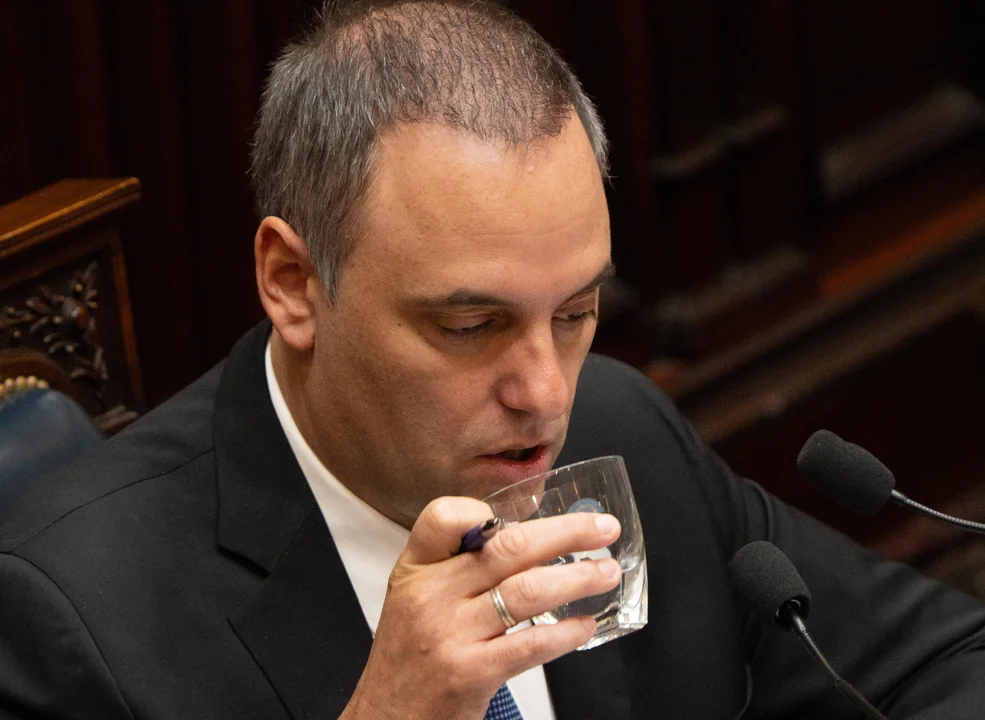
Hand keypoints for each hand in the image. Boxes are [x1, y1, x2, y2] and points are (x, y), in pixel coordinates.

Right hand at [340, 496, 621, 719]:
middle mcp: (431, 594)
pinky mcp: (471, 673)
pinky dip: (566, 633)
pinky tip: (585, 625)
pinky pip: (531, 645)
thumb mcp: (415, 596)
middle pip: (507, 547)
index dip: (488, 509)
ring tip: (606, 573)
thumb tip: (527, 536)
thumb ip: (456, 565)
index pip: (445, 516)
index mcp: (416, 568)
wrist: (388, 716)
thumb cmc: (410, 654)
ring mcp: (451, 633)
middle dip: (566, 533)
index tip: (530, 510)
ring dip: (577, 579)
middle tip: (603, 527)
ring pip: (526, 591)